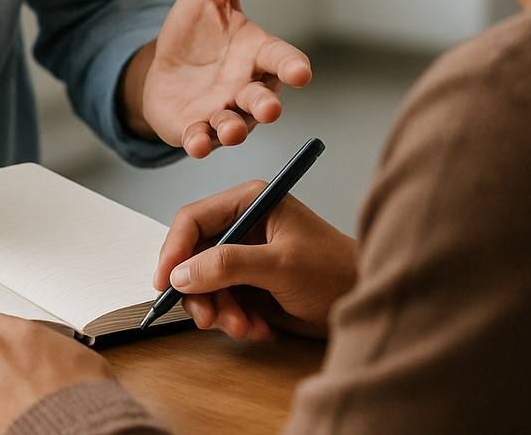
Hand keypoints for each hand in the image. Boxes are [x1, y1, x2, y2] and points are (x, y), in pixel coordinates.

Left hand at [129, 0, 311, 156]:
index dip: (292, 67)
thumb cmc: (199, 32)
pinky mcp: (196, 129)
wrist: (166, 67)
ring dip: (233, 130)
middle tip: (269, 109)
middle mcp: (246, 87)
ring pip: (235, 126)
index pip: (282, 59)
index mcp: (256, 53)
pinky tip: (195, 144)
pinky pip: (202, 140)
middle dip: (265, 105)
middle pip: (262, 99)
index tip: (301, 73)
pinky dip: (200, 143)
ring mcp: (222, 112)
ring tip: (228, 130)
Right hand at [154, 181, 357, 339]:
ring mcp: (246, 256)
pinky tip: (259, 328)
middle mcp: (243, 225)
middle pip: (193, 255)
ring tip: (244, 328)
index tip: (165, 283)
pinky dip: (234, 319)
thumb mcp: (281, 265)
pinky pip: (223, 302)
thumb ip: (229, 265)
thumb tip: (181, 273)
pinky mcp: (251, 283)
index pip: (193, 219)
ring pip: (205, 284)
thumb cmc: (335, 271)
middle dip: (199, 291)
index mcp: (249, 202)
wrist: (365, 301)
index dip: (174, 250)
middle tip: (208, 319)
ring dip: (219, 311)